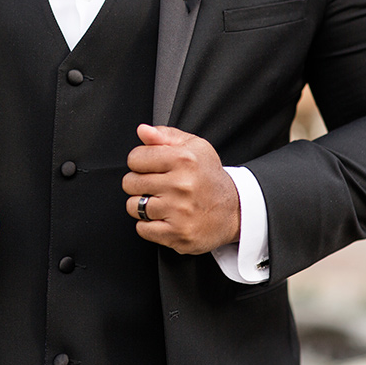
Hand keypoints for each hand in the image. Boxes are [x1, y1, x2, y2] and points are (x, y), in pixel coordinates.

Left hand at [123, 125, 240, 254]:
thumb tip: (142, 130)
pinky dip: (149, 225)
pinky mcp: (178, 234)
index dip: (139, 162)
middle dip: (138, 184)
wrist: (235, 210)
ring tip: (160, 202)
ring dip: (142, 205)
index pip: (135, 158)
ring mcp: (179, 211)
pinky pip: (142, 228)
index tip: (151, 167)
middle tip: (156, 186)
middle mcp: (182, 185)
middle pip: (130, 182)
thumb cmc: (209, 176)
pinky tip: (164, 218)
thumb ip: (165, 136)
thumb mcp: (194, 147)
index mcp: (184, 159)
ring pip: (133, 206)